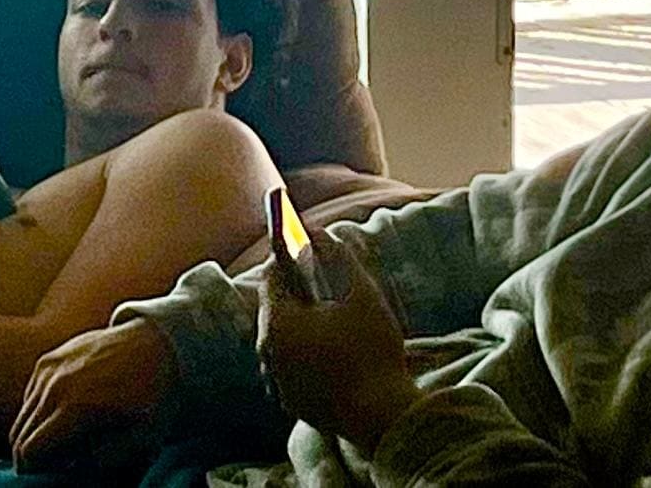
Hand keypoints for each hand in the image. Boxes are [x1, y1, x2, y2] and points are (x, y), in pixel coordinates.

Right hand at [10, 319, 177, 473]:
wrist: (156, 344)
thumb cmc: (152, 397)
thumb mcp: (141, 439)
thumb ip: (108, 462)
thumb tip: (81, 470)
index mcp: (75, 408)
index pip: (30, 451)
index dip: (33, 472)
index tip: (46, 480)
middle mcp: (55, 386)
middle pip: (20, 435)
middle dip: (29, 458)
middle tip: (49, 469)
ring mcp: (49, 368)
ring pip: (22, 415)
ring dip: (31, 435)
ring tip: (55, 447)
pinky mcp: (50, 358)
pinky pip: (30, 395)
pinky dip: (35, 413)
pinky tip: (58, 420)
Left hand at [258, 236, 421, 454]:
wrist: (382, 418)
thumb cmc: (373, 351)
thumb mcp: (361, 293)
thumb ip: (336, 255)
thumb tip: (316, 232)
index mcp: (278, 322)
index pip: (271, 276)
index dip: (288, 258)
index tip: (307, 249)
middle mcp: (268, 352)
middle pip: (275, 308)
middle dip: (297, 292)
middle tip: (325, 283)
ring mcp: (277, 380)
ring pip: (282, 339)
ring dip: (301, 324)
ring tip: (333, 319)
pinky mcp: (290, 401)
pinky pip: (290, 366)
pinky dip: (304, 353)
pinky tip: (332, 352)